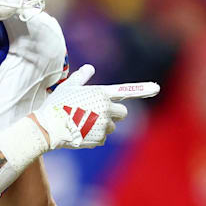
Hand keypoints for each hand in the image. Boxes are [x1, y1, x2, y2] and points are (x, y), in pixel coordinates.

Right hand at [31, 64, 158, 148]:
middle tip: (96, 113)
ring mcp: (104, 124)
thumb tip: (90, 68)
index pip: (126, 90)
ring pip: (112, 126)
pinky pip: (103, 138)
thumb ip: (81, 77)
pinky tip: (80, 132)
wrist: (48, 127)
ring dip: (102, 126)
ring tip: (83, 123)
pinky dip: (94, 136)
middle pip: (122, 112)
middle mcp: (106, 108)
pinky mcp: (100, 138)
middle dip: (113, 114)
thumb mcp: (68, 87)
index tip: (157, 88)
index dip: (144, 89)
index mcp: (101, 93)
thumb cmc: (56, 104)